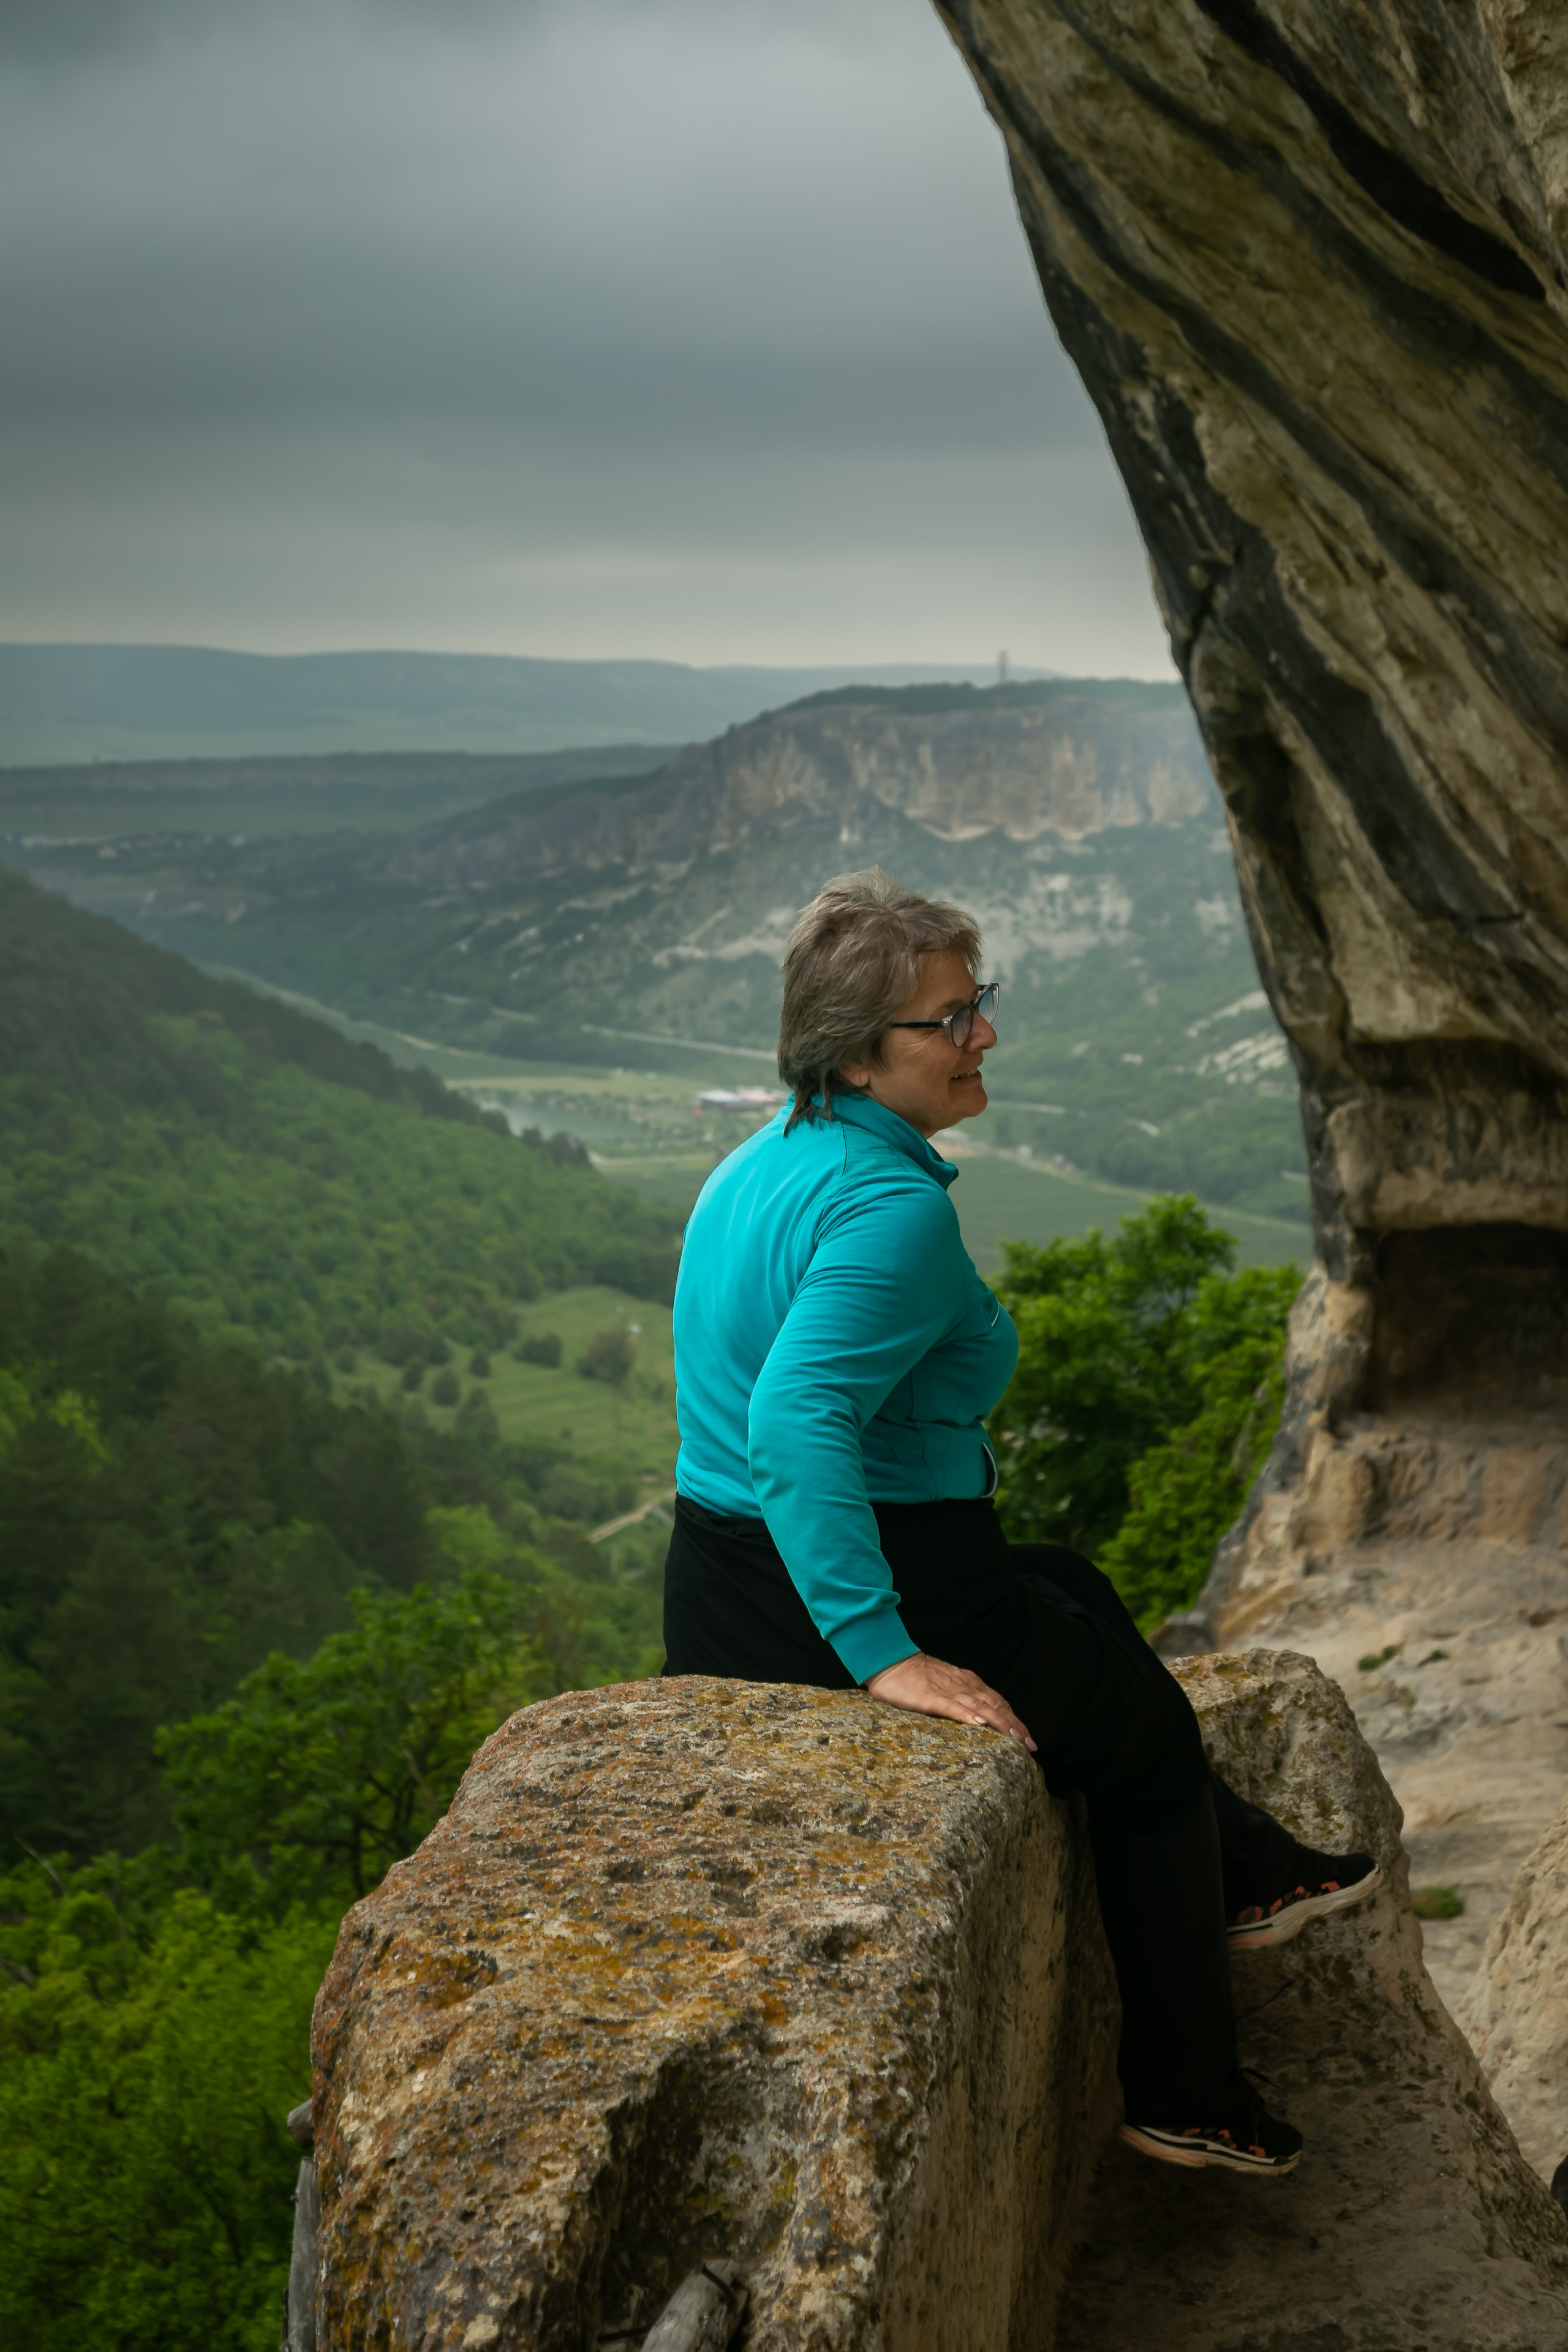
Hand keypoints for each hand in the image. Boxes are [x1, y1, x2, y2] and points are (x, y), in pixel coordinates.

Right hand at [864, 1652, 1035, 1752]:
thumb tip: (979, 1720)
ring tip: (1015, 1738)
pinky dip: (968, 1715)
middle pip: (996, 1706)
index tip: (1027, 1738)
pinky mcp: (931, 1697)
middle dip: (1015, 1725)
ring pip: (981, 1707)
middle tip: (1030, 1745)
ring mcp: (948, 1690)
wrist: (890, 1662)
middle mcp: (964, 1685)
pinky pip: (953, 1706)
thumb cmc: (915, 1677)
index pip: (998, 1703)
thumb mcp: (946, 1687)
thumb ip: (962, 1700)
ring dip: (1000, 1723)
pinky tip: (980, 1725)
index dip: (1014, 1720)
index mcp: (968, 1683)